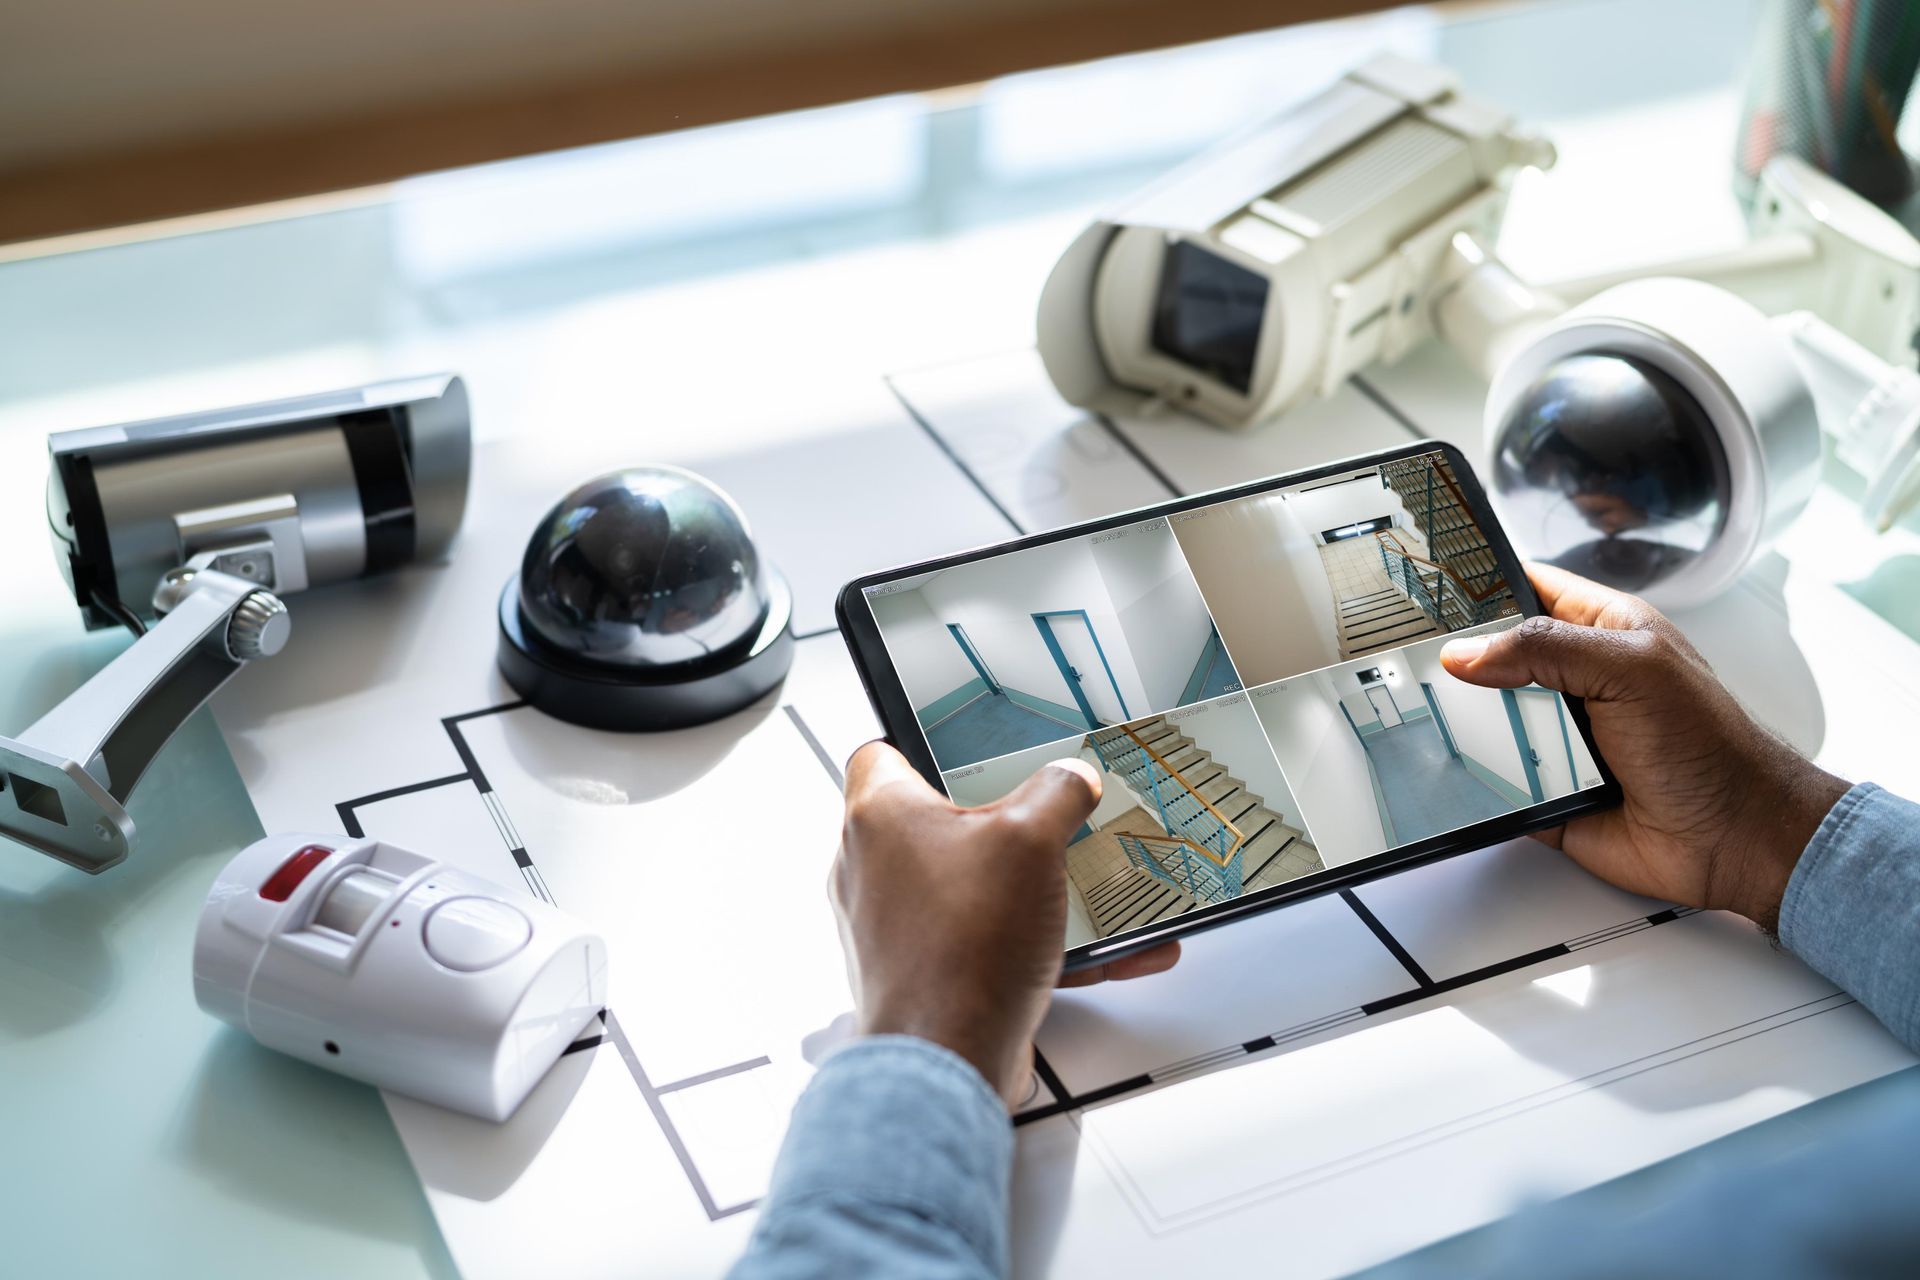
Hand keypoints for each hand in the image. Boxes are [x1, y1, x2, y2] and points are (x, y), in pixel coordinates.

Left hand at [833, 742, 1180, 1105]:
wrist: (948, 1060)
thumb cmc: (960, 951)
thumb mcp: (1031, 840)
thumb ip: (1057, 793)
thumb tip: (1071, 777)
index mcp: (879, 816)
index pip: (879, 752)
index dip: (921, 742)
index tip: (964, 746)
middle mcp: (874, 869)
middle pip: (937, 822)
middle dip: (999, 822)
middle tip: (1040, 817)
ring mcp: (898, 925)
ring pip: (973, 888)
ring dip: (1033, 888)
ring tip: (1086, 886)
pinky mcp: (927, 971)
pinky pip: (991, 941)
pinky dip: (1044, 943)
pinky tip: (1110, 952)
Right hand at [1440, 563, 1849, 931]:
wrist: (1734, 839)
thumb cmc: (1712, 747)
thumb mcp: (1632, 669)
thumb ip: (1547, 648)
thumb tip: (1468, 651)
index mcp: (1602, 631)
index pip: (1528, 588)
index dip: (1483, 583)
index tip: (1431, 587)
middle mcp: (1577, 681)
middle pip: (1496, 658)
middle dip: (1461, 660)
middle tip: (1415, 657)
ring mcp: (1561, 736)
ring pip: (1488, 720)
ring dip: (1467, 724)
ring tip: (1431, 715)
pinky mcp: (1548, 791)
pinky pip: (1496, 782)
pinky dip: (1479, 782)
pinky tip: (1460, 773)